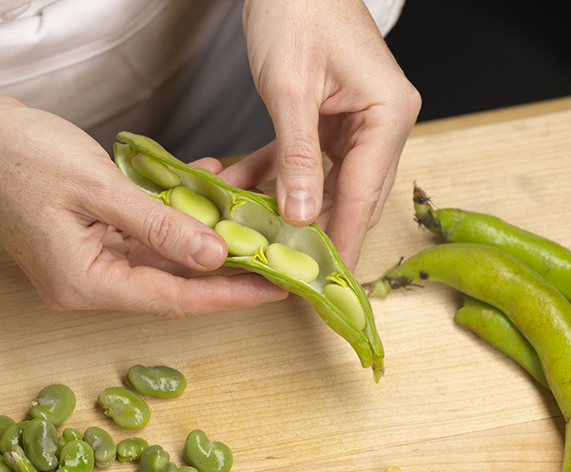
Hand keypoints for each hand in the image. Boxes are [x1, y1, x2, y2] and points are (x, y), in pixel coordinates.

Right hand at [0, 84, 286, 315]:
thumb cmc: (16, 154)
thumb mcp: (97, 187)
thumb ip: (159, 225)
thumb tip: (214, 254)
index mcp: (84, 283)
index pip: (173, 300)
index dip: (227, 296)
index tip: (272, 291)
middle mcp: (86, 284)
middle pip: (171, 287)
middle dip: (223, 274)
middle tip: (274, 266)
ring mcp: (86, 265)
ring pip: (160, 263)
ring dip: (202, 245)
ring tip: (251, 233)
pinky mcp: (86, 243)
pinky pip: (141, 240)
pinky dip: (173, 222)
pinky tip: (203, 198)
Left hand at [225, 0, 420, 267]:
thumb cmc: (298, 9)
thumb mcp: (291, 89)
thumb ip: (298, 158)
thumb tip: (303, 217)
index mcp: (388, 115)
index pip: (363, 193)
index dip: (344, 240)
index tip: (328, 281)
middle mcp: (382, 124)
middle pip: (352, 196)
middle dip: (320, 233)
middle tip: (292, 273)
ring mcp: (359, 124)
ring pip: (328, 186)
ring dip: (292, 210)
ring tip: (262, 240)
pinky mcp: (333, 122)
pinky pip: (306, 163)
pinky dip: (278, 178)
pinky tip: (246, 195)